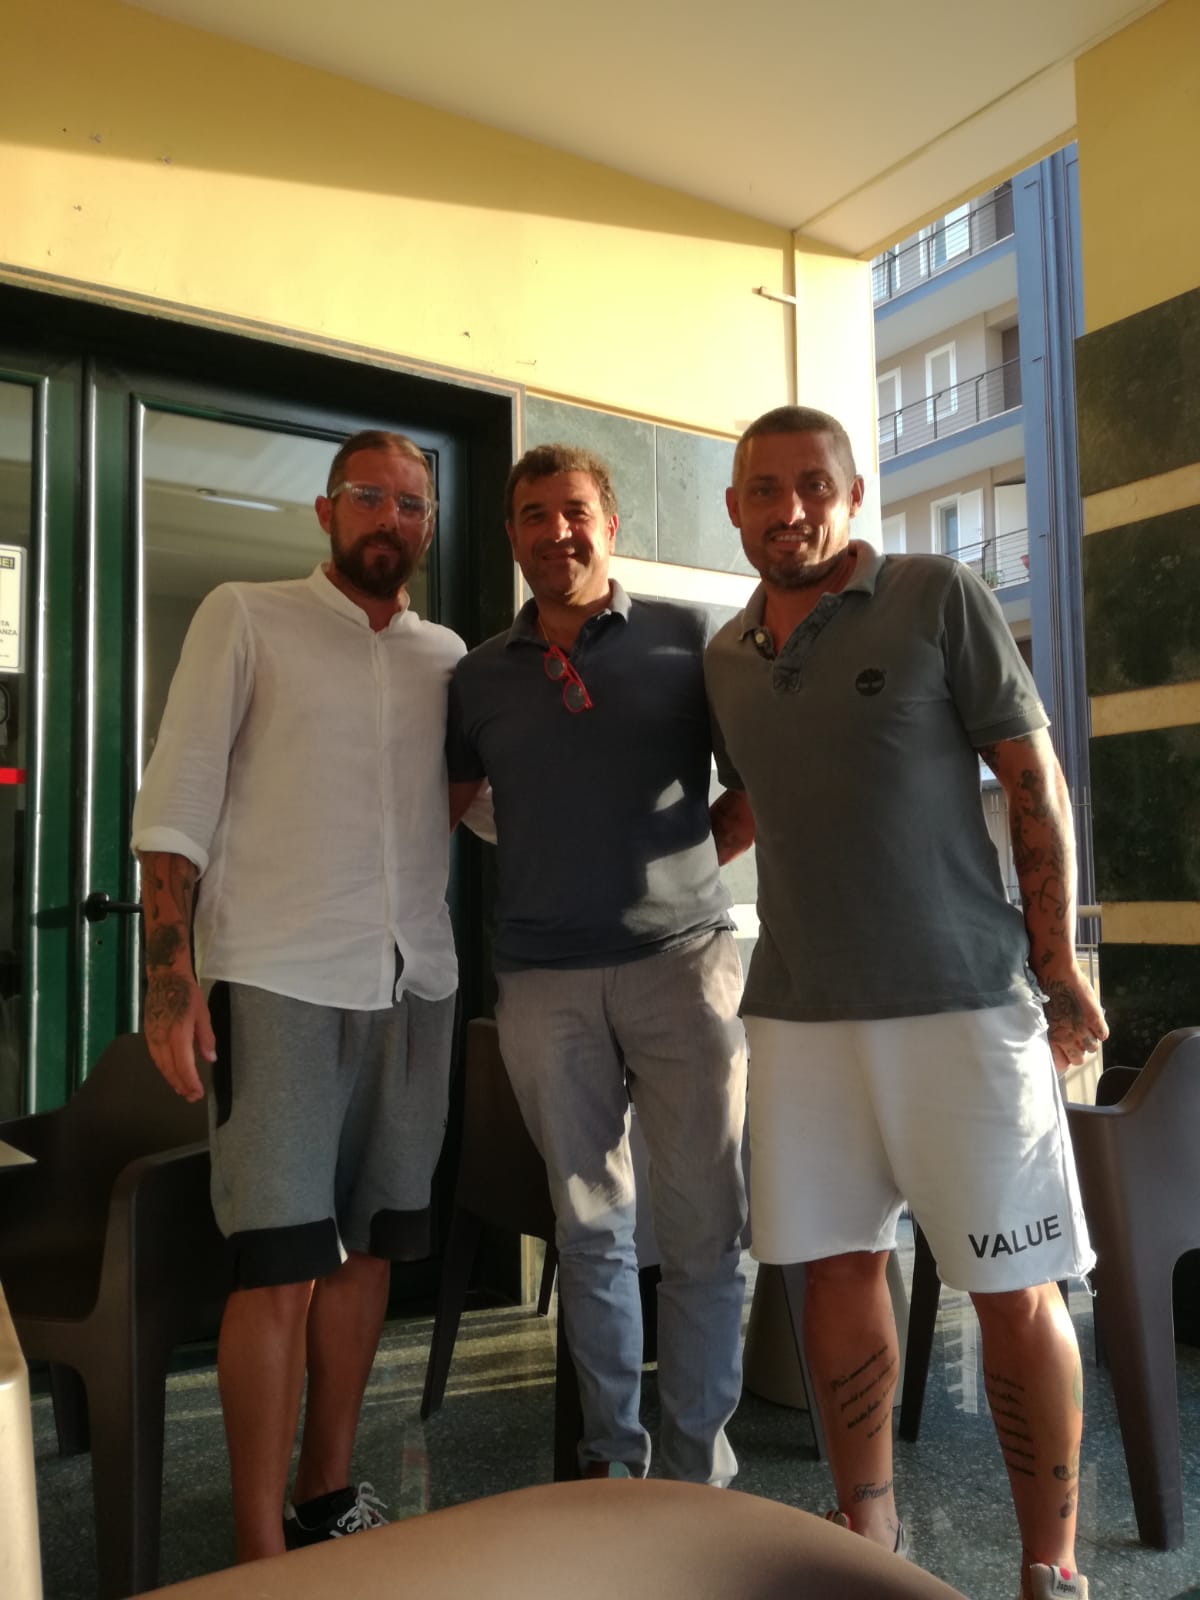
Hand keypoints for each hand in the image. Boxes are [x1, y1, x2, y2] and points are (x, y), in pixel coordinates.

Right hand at [143, 970, 215, 1100]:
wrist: (165, 978)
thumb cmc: (187, 994)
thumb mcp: (203, 1015)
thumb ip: (206, 1039)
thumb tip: (210, 1059)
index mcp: (178, 1034)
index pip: (183, 1066)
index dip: (191, 1082)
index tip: (198, 1093)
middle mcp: (162, 1039)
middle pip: (170, 1069)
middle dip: (181, 1085)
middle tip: (191, 1097)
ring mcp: (152, 1037)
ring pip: (161, 1065)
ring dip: (171, 1080)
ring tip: (182, 1090)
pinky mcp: (148, 1034)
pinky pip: (155, 1057)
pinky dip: (163, 1069)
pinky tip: (170, 1073)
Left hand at [1042, 967, 1107, 1072]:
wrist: (1054, 972)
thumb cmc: (1042, 990)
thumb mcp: (1042, 1016)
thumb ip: (1050, 1031)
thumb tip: (1055, 1041)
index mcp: (1051, 1037)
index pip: (1062, 1063)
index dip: (1065, 1059)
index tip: (1065, 1055)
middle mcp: (1066, 1037)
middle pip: (1079, 1060)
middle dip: (1078, 1052)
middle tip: (1077, 1042)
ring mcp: (1082, 1029)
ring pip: (1092, 1049)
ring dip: (1090, 1042)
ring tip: (1086, 1032)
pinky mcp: (1094, 1018)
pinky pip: (1103, 1035)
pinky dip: (1101, 1031)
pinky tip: (1095, 1024)